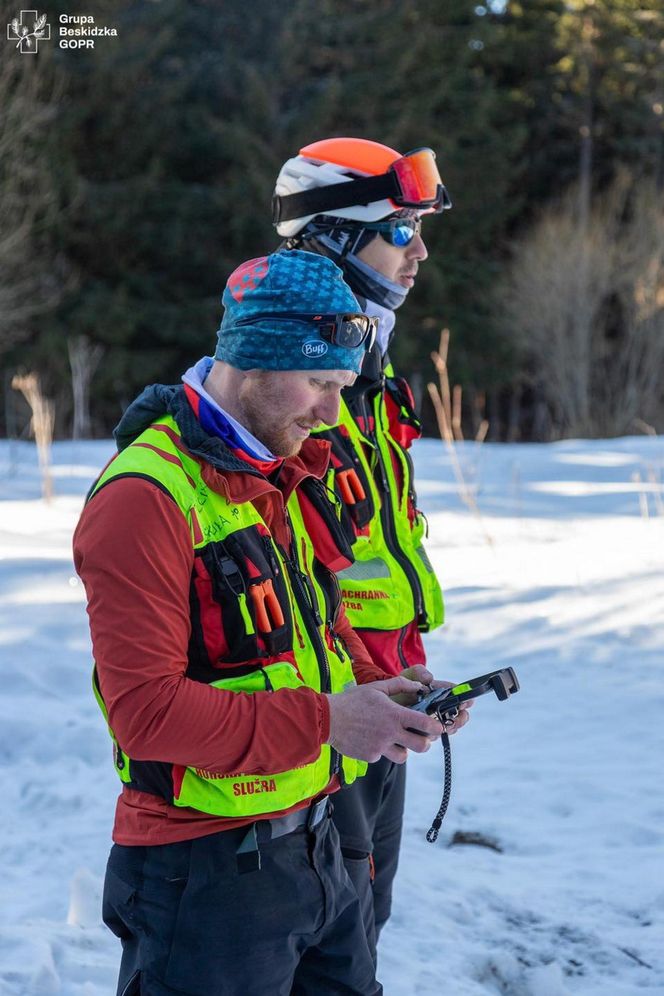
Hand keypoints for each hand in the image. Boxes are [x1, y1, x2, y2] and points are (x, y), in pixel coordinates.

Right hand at [325, 677, 443, 764]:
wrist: (327, 719)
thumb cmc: (352, 700)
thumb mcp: (376, 688)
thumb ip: (400, 685)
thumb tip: (418, 686)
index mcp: (394, 715)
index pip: (424, 724)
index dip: (435, 727)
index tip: (437, 726)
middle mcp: (390, 733)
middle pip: (421, 746)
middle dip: (425, 743)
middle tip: (422, 738)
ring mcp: (380, 747)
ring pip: (403, 756)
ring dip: (403, 749)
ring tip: (396, 740)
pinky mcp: (370, 757)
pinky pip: (382, 756)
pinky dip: (381, 750)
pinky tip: (371, 739)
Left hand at [395, 666, 473, 734]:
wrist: (384, 703)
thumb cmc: (399, 687)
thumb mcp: (408, 676)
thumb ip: (419, 672)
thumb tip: (429, 679)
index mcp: (440, 693)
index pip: (457, 696)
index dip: (464, 699)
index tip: (465, 701)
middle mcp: (440, 709)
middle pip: (459, 716)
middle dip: (460, 717)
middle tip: (457, 716)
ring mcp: (433, 723)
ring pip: (449, 728)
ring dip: (449, 726)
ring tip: (445, 724)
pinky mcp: (424, 733)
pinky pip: (434, 736)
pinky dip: (434, 734)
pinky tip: (429, 731)